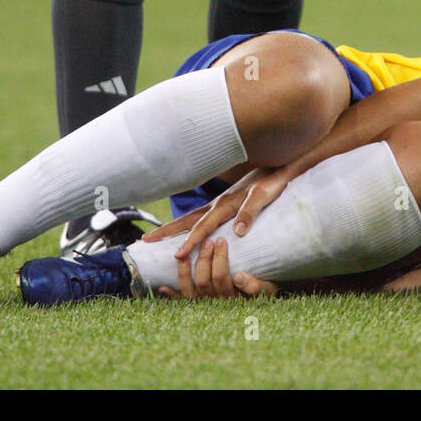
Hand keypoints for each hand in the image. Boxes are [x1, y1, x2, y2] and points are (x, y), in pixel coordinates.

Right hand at [144, 163, 301, 264]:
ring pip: (190, 217)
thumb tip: (237, 233)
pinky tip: (184, 229)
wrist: (277, 165)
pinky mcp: (225, 202)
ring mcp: (219, 202)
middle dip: (165, 232)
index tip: (176, 255)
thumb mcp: (264, 196)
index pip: (202, 227)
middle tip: (144, 241)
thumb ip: (250, 212)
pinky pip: (199, 216)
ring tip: (154, 237)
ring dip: (172, 228)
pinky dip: (187, 224)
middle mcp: (217, 204)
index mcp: (224, 205)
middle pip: (186, 220)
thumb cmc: (272, 181)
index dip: (189, 242)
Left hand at [156, 238, 278, 299]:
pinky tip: (164, 287)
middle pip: (203, 281)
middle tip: (208, 239)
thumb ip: (255, 285)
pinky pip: (183, 300)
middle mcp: (217, 301)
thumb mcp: (267, 287)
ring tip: (184, 253)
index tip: (221, 240)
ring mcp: (206, 303)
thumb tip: (238, 277)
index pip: (220, 277)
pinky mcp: (198, 303)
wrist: (263, 297)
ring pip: (190, 289)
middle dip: (204, 258)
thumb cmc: (266, 288)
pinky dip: (172, 294)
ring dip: (185, 270)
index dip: (218, 259)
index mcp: (233, 297)